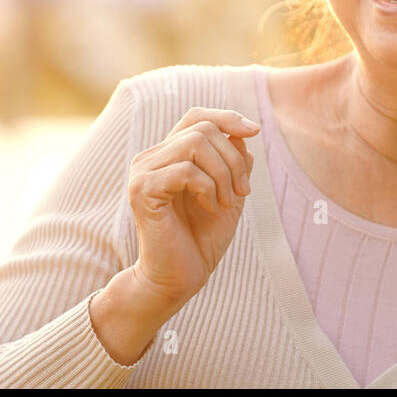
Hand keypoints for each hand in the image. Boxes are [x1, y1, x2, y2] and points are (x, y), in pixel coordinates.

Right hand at [126, 107, 258, 309]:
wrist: (179, 278)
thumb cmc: (201, 238)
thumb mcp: (229, 192)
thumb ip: (234, 161)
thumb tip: (241, 132)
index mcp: (168, 155)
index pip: (196, 117)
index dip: (227, 118)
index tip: (255, 131)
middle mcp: (150, 158)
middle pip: (202, 129)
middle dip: (233, 158)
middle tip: (242, 192)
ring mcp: (143, 172)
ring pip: (195, 143)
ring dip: (223, 173)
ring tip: (226, 202)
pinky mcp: (142, 191)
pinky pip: (186, 171)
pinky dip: (208, 188)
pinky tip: (210, 207)